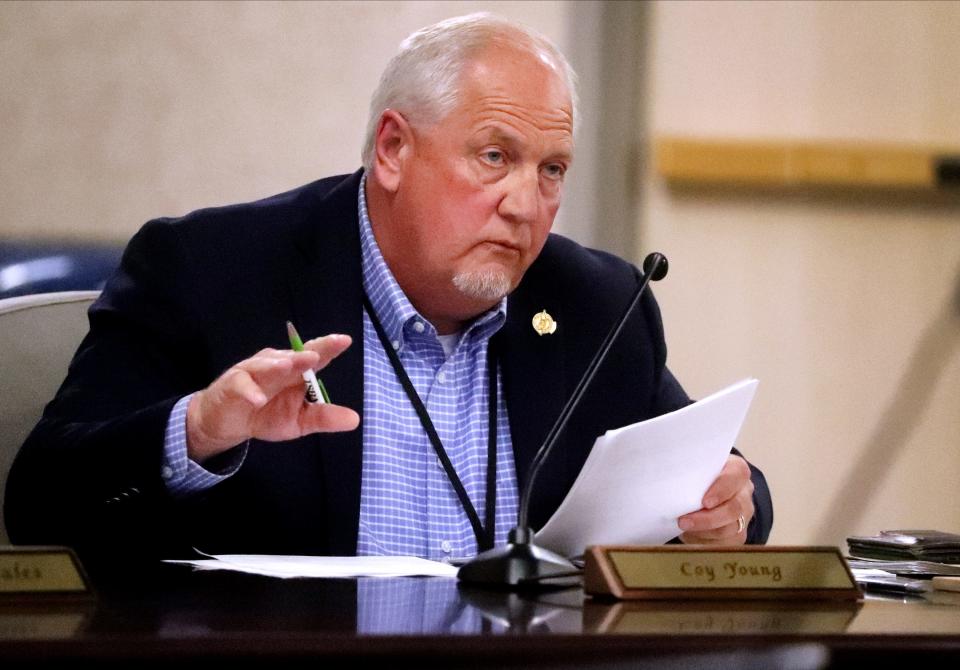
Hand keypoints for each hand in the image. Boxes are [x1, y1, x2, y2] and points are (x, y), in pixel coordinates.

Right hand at [186, 334, 359, 462]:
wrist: (230, 422)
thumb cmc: (267, 414)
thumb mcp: (299, 421)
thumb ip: (324, 418)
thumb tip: (355, 420)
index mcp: (297, 372)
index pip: (315, 356)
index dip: (329, 347)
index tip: (345, 340)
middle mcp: (278, 365)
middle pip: (293, 356)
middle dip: (303, 354)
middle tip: (316, 354)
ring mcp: (254, 371)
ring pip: (266, 365)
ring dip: (276, 366)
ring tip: (287, 367)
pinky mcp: (234, 384)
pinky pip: (242, 385)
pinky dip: (250, 391)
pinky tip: (258, 399)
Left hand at [677, 454, 753, 544]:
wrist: (710, 493)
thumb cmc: (701, 479)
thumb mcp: (699, 470)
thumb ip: (691, 472)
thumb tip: (668, 480)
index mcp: (737, 471)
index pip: (736, 477)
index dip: (722, 490)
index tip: (704, 502)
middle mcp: (744, 494)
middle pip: (733, 509)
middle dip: (707, 519)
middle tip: (683, 521)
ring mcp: (743, 516)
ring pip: (729, 529)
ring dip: (703, 532)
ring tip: (683, 528)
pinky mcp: (738, 535)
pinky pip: (723, 543)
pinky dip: (704, 541)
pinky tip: (690, 536)